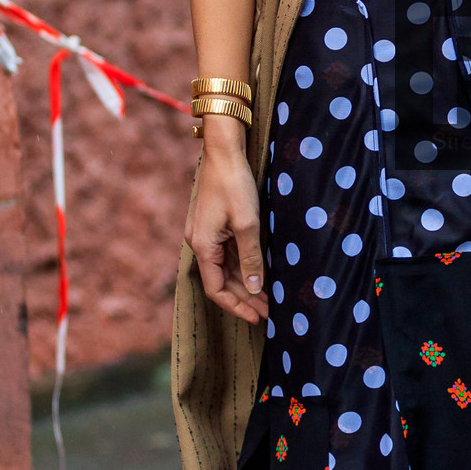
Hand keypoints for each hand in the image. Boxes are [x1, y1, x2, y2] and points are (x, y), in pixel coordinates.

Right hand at [185, 124, 264, 324]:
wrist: (224, 151)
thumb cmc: (233, 184)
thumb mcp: (247, 223)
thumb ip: (251, 257)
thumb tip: (255, 286)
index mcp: (203, 246)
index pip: (215, 289)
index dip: (236, 306)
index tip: (257, 318)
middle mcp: (200, 243)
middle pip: (222, 281)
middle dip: (246, 298)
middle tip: (270, 312)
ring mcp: (206, 234)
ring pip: (226, 268)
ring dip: (246, 283)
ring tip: (269, 298)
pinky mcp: (215, 225)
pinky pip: (228, 253)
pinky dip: (244, 266)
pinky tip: (260, 272)